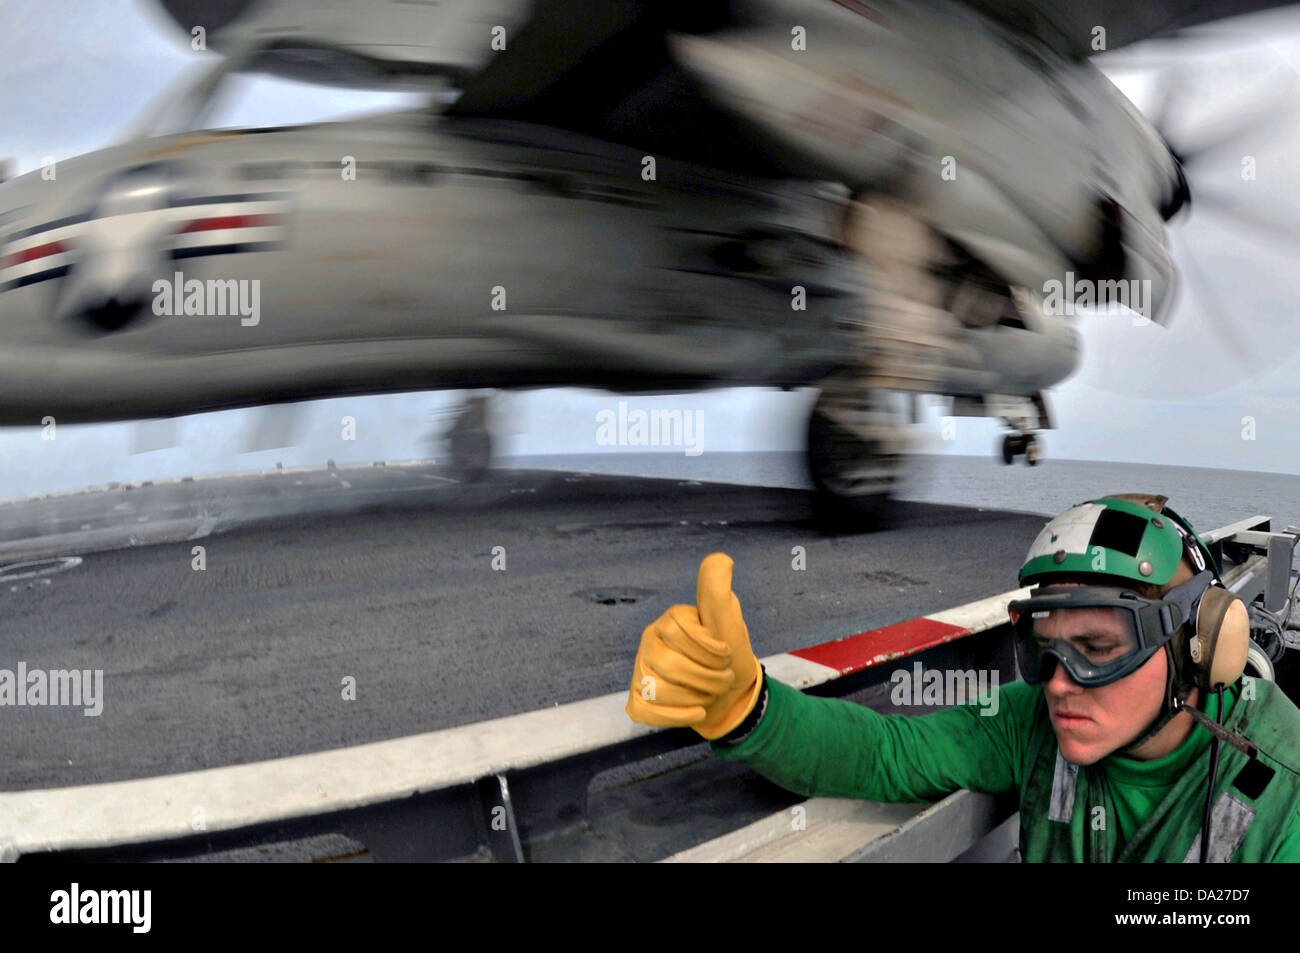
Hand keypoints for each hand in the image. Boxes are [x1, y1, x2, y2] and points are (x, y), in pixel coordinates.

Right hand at [624, 553, 762, 739]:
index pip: (680, 633)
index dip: (711, 650)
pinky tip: (696, 710)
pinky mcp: (639, 702)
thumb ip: (719, 590)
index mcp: (667, 620)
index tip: (725, 654)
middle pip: (671, 665)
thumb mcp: (729, 619)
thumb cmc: (730, 655)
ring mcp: (640, 672)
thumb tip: (722, 559)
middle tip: (723, 678)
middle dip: (708, 677)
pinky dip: (677, 716)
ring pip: (661, 691)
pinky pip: (647, 712)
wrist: (734, 695)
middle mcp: (648, 643)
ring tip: (709, 692)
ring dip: (698, 697)